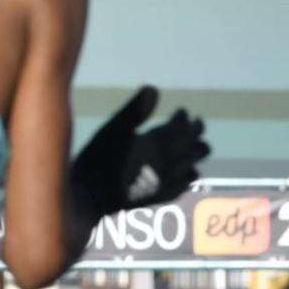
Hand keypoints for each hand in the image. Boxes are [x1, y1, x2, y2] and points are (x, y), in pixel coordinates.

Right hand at [70, 85, 209, 222]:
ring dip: (195, 151)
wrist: (91, 199)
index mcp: (160, 143)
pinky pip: (187, 182)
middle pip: (197, 145)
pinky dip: (188, 171)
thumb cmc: (98, 160)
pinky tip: (182, 169)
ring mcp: (170, 182)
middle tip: (193, 123)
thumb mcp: (113, 129)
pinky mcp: (164, 196)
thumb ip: (135, 110)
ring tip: (190, 144)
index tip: (181, 111)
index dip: (183, 117)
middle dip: (196, 132)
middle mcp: (171, 162)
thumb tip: (154, 89)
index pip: (183, 126)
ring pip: (196, 163)